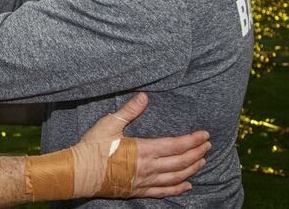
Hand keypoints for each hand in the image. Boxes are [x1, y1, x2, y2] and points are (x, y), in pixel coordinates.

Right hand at [72, 93, 208, 198]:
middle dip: (197, 153)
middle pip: (181, 162)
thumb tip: (144, 96)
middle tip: (208, 146)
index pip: (176, 146)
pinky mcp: (138, 191)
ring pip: (176, 177)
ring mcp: (145, 181)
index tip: (205, 135)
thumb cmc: (93, 147)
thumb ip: (129, 110)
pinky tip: (187, 186)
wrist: (80, 173)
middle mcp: (149, 168)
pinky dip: (178, 189)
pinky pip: (163, 192)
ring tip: (202, 162)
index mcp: (144, 150)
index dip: (193, 140)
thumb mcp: (109, 124)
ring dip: (192, 169)